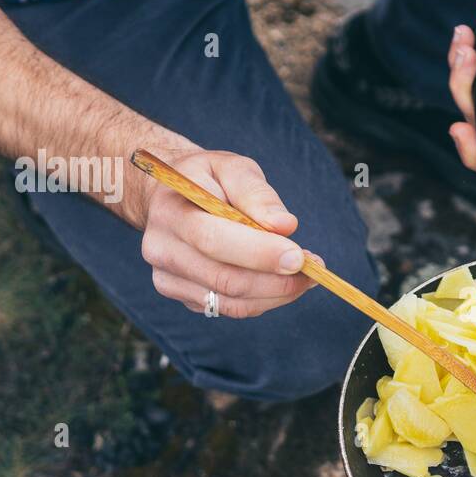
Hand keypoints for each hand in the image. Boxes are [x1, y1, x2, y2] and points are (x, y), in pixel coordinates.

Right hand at [135, 147, 316, 317]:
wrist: (170, 196)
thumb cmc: (207, 178)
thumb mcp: (231, 167)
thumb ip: (256, 192)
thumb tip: (284, 225)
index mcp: (171, 212)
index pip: (213, 240)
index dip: (259, 253)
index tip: (299, 257)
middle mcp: (162, 250)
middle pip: (224, 279)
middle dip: (276, 279)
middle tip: (313, 270)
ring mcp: (168, 279)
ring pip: (231, 302)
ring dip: (276, 294)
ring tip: (306, 277)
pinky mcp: (182, 296)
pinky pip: (230, 309)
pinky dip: (263, 300)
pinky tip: (282, 283)